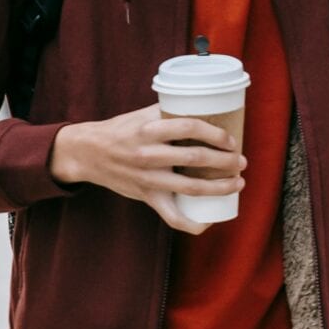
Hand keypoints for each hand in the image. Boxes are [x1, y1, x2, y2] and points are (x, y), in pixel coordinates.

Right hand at [49, 104, 246, 233]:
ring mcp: (148, 178)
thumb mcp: (142, 115)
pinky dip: (193, 223)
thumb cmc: (121, 130)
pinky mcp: (146, 196)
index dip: (215, 133)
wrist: (88, 152)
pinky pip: (172, 216)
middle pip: (196, 158)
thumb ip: (170, 111)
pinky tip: (209, 220)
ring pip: (191, 188)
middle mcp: (148, 154)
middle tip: (241, 162)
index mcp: (149, 129)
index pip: (190, 127)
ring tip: (237, 183)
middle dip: (226, 161)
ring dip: (220, 187)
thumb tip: (205, 105)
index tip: (230, 139)